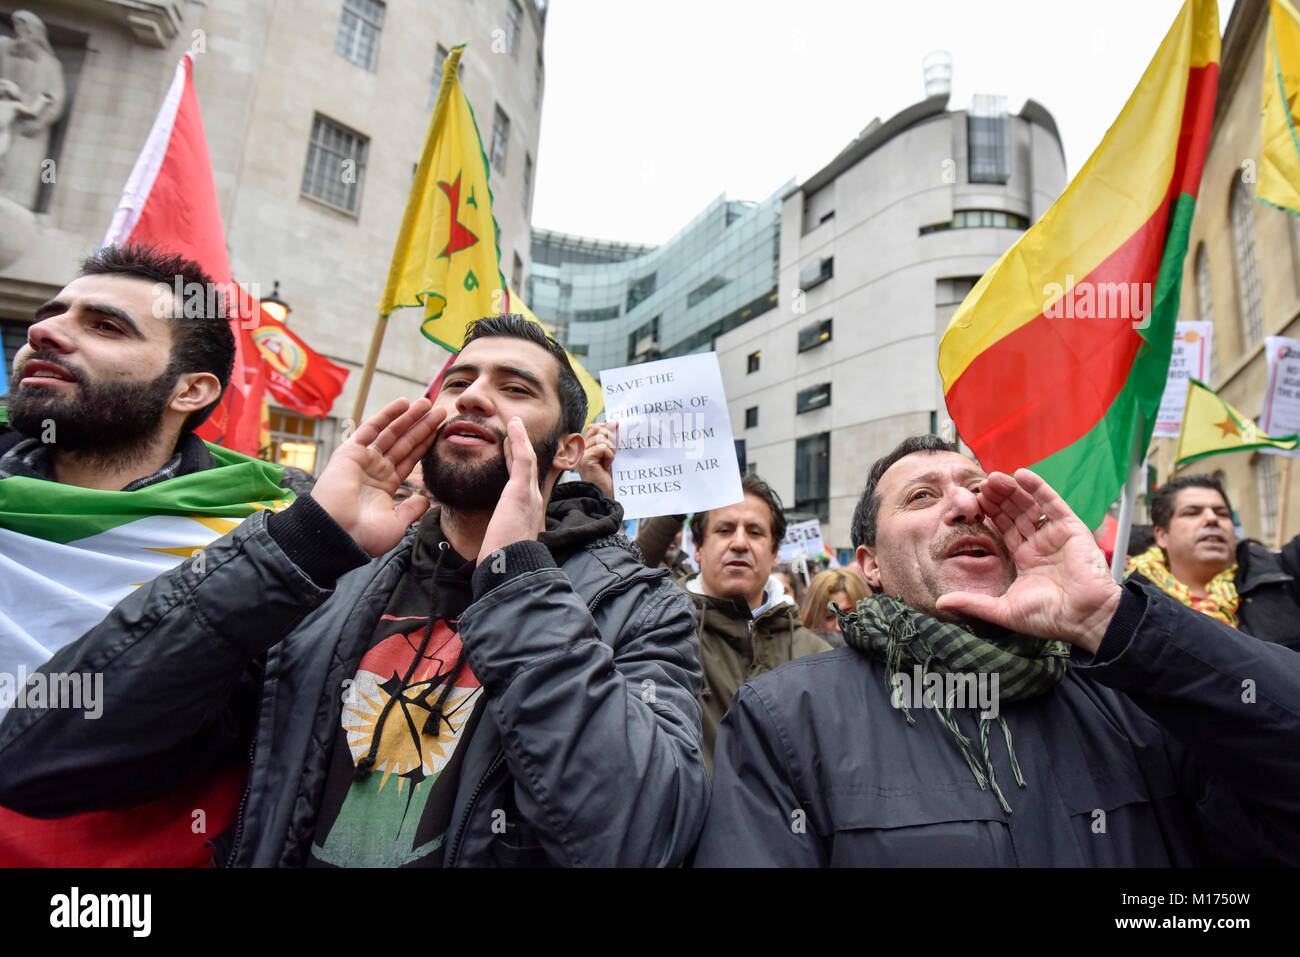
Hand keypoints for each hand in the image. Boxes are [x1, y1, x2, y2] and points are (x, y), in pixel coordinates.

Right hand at [311, 398, 444, 555]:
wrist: (338, 534)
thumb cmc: (364, 535)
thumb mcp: (396, 524)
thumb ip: (411, 509)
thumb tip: (426, 500)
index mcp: (385, 486)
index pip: (410, 459)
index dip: (425, 444)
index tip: (441, 431)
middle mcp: (375, 470)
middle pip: (404, 443)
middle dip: (422, 426)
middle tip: (441, 411)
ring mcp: (363, 459)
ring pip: (391, 433)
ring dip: (409, 417)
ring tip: (427, 403)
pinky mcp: (351, 451)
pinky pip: (371, 428)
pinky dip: (387, 415)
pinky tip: (403, 403)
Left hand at [478, 417, 545, 564]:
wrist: (509, 568)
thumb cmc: (502, 562)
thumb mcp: (500, 546)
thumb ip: (497, 538)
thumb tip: (488, 546)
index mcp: (526, 513)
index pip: (522, 482)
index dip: (515, 464)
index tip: (508, 451)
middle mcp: (532, 500)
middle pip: (527, 467)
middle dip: (520, 448)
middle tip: (513, 431)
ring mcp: (529, 494)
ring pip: (527, 458)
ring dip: (521, 438)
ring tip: (514, 422)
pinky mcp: (521, 490)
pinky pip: (523, 457)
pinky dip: (519, 439)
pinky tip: (514, 425)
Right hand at [577, 421, 617, 499]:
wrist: (608, 495)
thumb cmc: (610, 477)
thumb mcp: (610, 454)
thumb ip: (609, 440)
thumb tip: (614, 423)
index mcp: (585, 447)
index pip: (593, 427)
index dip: (605, 425)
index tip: (617, 425)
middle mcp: (580, 450)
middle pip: (596, 429)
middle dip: (610, 436)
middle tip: (615, 451)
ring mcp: (581, 455)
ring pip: (600, 437)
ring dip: (610, 448)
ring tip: (610, 461)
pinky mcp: (585, 460)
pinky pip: (602, 447)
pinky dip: (609, 455)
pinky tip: (607, 466)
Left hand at [935, 469, 1120, 651]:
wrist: (1085, 618)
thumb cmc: (1049, 618)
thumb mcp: (1003, 610)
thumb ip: (972, 602)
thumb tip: (940, 603)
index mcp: (1026, 559)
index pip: (1004, 529)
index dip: (990, 515)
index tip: (974, 502)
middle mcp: (1040, 544)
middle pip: (1015, 513)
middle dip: (998, 499)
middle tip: (980, 484)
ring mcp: (1056, 535)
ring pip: (1030, 505)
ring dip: (1013, 490)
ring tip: (994, 477)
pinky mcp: (1071, 528)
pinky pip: (1053, 503)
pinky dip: (1039, 488)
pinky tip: (1022, 474)